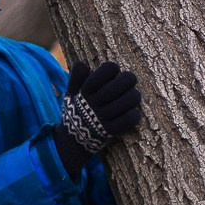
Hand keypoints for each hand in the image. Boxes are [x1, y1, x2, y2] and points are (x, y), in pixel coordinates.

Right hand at [54, 59, 141, 177]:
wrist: (73, 141)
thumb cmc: (76, 111)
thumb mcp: (70, 93)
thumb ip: (75, 78)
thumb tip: (82, 64)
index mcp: (85, 91)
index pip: (106, 70)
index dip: (113, 68)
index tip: (114, 72)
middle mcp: (95, 103)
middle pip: (122, 83)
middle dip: (129, 79)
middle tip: (130, 81)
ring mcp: (103, 118)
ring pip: (130, 100)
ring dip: (134, 96)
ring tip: (132, 96)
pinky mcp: (111, 131)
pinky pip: (130, 119)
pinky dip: (134, 114)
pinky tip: (131, 112)